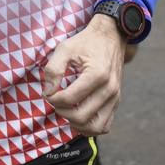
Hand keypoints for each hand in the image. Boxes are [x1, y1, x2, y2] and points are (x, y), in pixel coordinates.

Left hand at [42, 14, 125, 135]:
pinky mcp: (116, 101)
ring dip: (76, 123)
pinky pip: (105, 126)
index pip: (69, 99)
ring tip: (67, 110)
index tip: (49, 91)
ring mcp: (115, 97)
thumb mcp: (65, 48)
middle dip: (62, 112)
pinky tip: (78, 117)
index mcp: (97, 74)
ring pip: (94, 127)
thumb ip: (53, 69)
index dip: (53, 98)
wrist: (111, 36)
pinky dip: (90, 127)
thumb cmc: (86, 42)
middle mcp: (109, 89)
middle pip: (81, 116)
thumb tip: (48, 92)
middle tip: (55, 100)